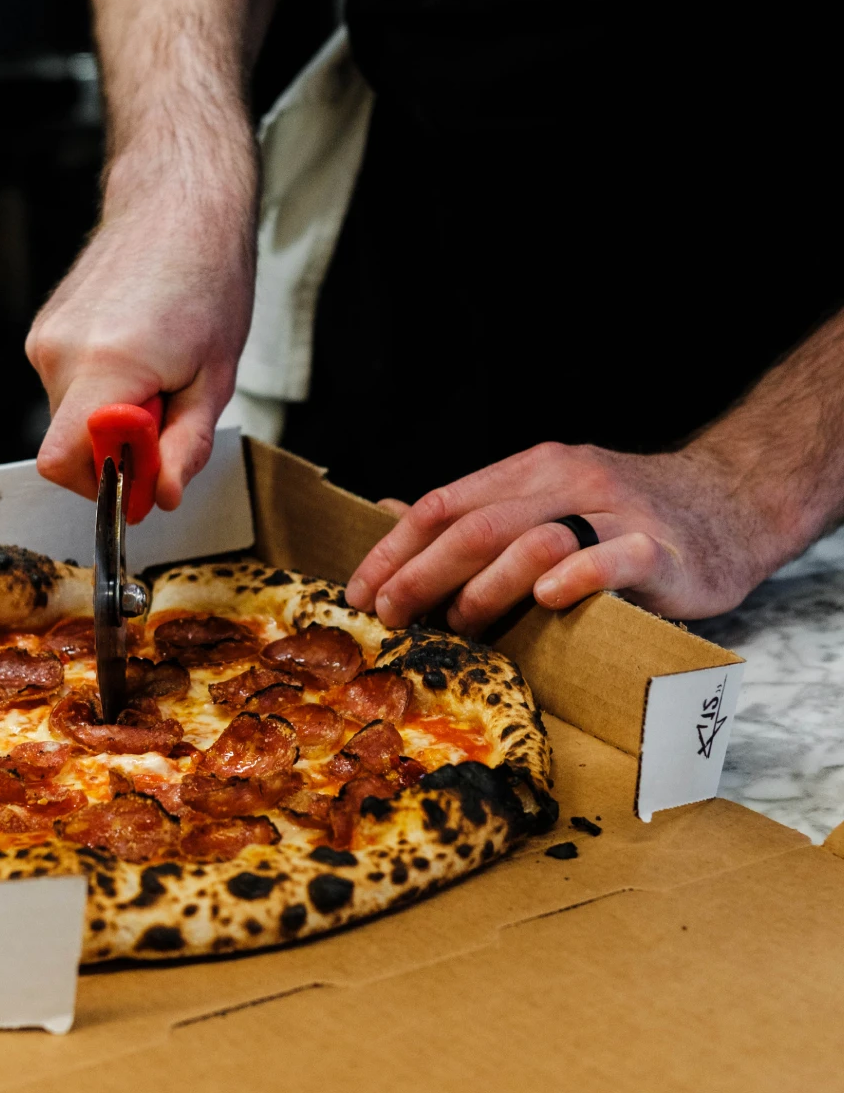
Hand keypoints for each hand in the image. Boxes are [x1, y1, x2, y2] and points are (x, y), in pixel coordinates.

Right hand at [26, 159, 254, 510]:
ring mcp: (45, 339)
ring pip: (68, 418)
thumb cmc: (206, 277)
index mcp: (104, 366)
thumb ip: (184, 446)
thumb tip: (158, 496)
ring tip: (157, 372)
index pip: (63, 462)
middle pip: (68, 446)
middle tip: (167, 410)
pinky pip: (66, 387)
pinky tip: (137, 353)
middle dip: (117, 449)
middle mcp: (60, 353)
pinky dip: (99, 390)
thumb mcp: (215, 377)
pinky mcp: (44, 331)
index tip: (147, 471)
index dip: (107, 483)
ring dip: (110, 416)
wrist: (177, 204)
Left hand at [346, 442, 775, 634]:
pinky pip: (612, 558)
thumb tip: (390, 512)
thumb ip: (474, 509)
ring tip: (459, 623)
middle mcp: (565, 481)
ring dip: (484, 586)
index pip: (443, 504)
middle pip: (475, 525)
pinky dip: (574, 576)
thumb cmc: (621, 512)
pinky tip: (545, 599)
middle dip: (419, 574)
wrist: (731, 501)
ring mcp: (614, 511)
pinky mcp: (659, 548)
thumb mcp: (541, 497)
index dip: (394, 549)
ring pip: (532, 540)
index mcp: (529, 470)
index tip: (361, 592)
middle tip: (390, 615)